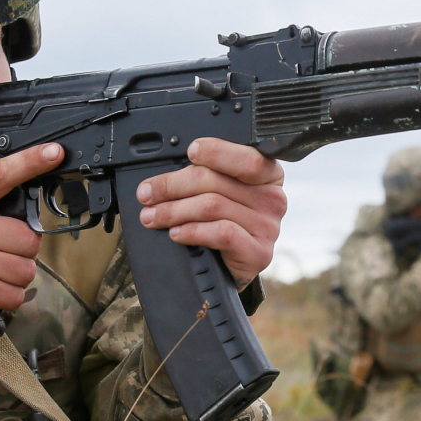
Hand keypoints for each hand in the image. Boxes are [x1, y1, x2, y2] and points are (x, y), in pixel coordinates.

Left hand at [132, 137, 285, 285]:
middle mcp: (272, 199)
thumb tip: (163, 178)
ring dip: (174, 210)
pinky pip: (221, 233)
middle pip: (217, 182)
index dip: (217, 151)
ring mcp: (267, 227)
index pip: (247, 158)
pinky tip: (176, 233)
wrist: (230, 270)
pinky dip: (192, 231)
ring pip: (213, 206)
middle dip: (173, 186)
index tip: (190, 152)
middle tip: (147, 194)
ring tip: (152, 216)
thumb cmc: (223, 224)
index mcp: (267, 175)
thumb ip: (205, 176)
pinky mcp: (257, 253)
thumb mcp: (219, 193)